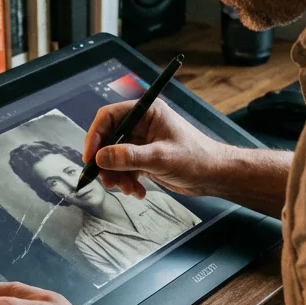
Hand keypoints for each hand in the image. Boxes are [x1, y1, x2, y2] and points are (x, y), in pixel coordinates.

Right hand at [84, 98, 228, 197]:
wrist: (214, 176)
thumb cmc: (197, 158)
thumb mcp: (161, 157)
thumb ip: (130, 157)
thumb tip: (101, 157)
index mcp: (147, 112)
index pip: (109, 116)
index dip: (95, 135)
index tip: (90, 157)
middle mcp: (142, 125)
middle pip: (108, 139)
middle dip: (106, 162)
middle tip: (106, 180)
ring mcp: (142, 143)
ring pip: (114, 158)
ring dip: (116, 176)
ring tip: (128, 189)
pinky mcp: (144, 159)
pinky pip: (124, 169)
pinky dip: (126, 182)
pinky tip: (138, 192)